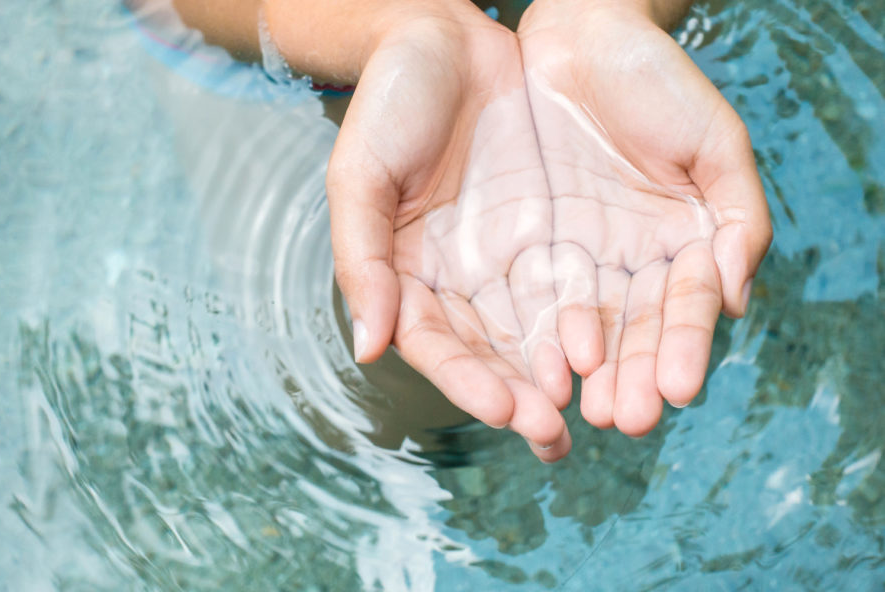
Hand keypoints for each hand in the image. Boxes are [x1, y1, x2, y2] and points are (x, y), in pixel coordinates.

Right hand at [327, 5, 572, 460]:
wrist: (447, 37)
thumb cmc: (391, 101)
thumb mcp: (361, 175)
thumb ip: (361, 260)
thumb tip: (366, 347)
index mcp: (412, 276)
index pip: (440, 345)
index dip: (470, 380)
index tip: (508, 410)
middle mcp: (465, 278)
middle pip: (497, 352)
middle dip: (528, 397)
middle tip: (557, 437)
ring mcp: (514, 256)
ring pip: (546, 328)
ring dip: (574, 374)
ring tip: (601, 413)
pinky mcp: (560, 229)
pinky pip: (586, 280)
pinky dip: (605, 317)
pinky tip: (623, 350)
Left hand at [518, 0, 771, 434]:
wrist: (578, 34)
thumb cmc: (655, 80)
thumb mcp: (714, 141)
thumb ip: (736, 218)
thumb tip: (737, 301)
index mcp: (681, 244)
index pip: (684, 310)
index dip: (683, 348)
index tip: (677, 388)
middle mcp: (629, 262)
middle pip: (632, 332)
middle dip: (630, 377)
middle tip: (624, 418)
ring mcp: (578, 256)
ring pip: (582, 326)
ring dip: (583, 373)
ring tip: (580, 412)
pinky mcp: (529, 245)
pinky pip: (531, 296)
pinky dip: (537, 334)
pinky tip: (540, 369)